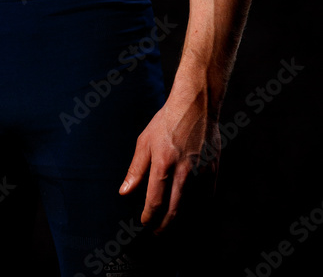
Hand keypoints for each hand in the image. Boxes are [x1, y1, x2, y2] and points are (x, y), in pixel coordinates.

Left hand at [119, 94, 220, 232]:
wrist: (196, 105)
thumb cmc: (167, 121)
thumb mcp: (145, 141)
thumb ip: (136, 169)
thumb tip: (125, 192)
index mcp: (163, 163)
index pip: (155, 200)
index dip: (149, 217)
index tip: (145, 223)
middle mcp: (183, 171)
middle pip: (174, 209)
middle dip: (164, 226)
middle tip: (158, 233)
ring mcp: (200, 171)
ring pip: (192, 206)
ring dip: (182, 220)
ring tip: (172, 225)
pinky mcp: (213, 170)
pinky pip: (208, 196)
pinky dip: (199, 208)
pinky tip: (192, 211)